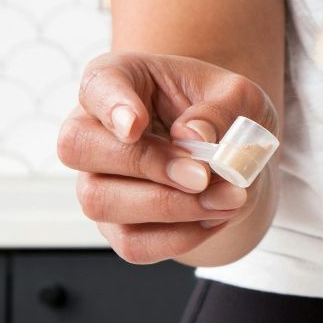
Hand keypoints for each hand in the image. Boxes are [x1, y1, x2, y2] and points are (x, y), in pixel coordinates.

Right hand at [57, 51, 277, 263]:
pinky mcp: (116, 225)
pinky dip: (181, 236)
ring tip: (229, 198)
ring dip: (171, 206)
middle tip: (204, 175)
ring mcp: (96, 181)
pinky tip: (214, 218)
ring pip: (100, 202)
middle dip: (147, 165)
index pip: (97, 83)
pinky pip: (133, 243)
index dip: (110, 105)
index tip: (134, 125)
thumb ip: (222, 110)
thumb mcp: (243, 99)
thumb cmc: (228, 118)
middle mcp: (93, 129)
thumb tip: (193, 136)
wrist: (236, 164)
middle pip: (79, 147)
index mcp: (121, 79)